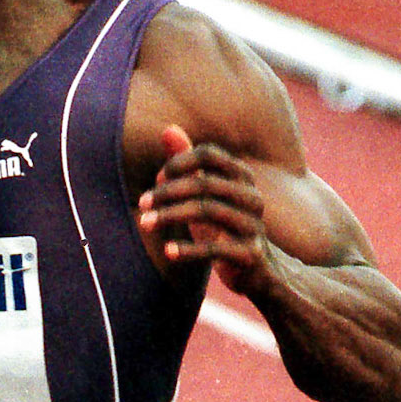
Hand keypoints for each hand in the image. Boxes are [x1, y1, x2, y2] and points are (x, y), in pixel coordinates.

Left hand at [138, 125, 267, 292]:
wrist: (257, 273)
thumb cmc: (224, 230)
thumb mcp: (205, 198)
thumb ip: (188, 165)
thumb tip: (167, 129)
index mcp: (242, 177)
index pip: (209, 154)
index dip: (180, 162)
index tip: (158, 179)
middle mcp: (252, 196)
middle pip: (205, 183)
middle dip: (168, 192)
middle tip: (143, 204)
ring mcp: (253, 225)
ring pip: (208, 211)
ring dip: (171, 216)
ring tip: (145, 223)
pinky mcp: (250, 254)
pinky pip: (215, 248)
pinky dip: (188, 249)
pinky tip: (167, 251)